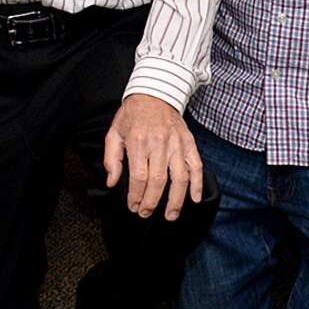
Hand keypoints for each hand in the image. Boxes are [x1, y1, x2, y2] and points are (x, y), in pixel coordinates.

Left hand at [104, 93, 203, 219]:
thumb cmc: (132, 115)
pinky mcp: (189, 143)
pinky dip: (198, 184)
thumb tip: (112, 182)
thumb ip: (111, 158)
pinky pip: (196, 167)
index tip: (133, 206)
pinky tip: (194, 198)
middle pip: (158, 181)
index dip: (136, 196)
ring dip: (176, 200)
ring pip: (179, 178)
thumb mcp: (114, 133)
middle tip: (146, 213)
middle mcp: (159, 143)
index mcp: (138, 141)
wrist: (155, 94)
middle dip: (152, 202)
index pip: (138, 177)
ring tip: (170, 215)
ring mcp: (177, 144)